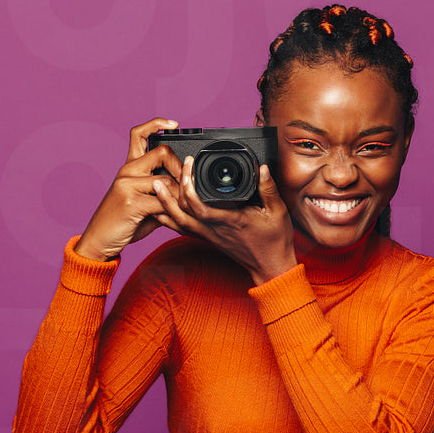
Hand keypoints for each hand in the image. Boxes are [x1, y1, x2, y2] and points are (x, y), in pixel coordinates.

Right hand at [73, 118, 183, 261]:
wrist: (99, 240)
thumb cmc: (123, 222)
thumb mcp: (144, 203)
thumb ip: (162, 193)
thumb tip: (188, 190)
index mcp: (129, 167)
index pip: (139, 134)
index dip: (157, 124)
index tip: (174, 125)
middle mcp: (126, 171)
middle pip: (162, 152)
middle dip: (181, 168)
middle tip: (187, 184)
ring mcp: (126, 185)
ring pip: (167, 181)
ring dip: (181, 197)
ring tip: (183, 209)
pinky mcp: (131, 203)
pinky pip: (162, 202)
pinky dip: (172, 211)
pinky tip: (172, 218)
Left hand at [153, 155, 297, 285]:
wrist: (271, 266)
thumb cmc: (274, 241)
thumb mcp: (277, 211)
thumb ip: (268, 188)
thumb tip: (263, 169)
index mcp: (229, 220)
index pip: (200, 206)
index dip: (188, 186)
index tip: (188, 166)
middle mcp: (215, 229)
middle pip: (182, 213)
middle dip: (170, 192)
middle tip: (165, 171)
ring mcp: (210, 235)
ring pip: (179, 222)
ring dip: (164, 205)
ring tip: (155, 186)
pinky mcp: (209, 239)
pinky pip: (184, 229)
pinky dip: (170, 219)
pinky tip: (162, 210)